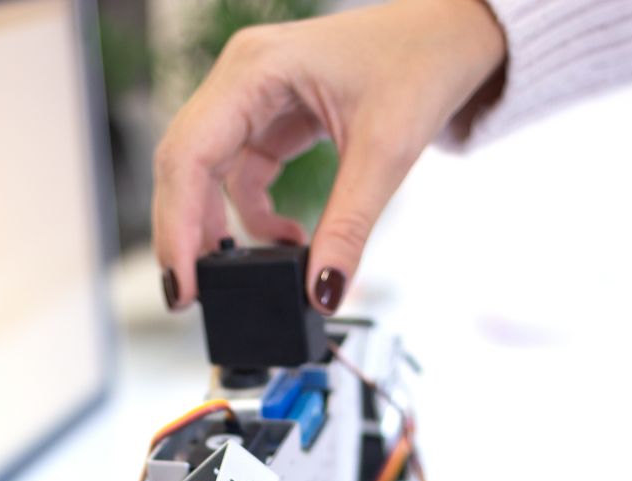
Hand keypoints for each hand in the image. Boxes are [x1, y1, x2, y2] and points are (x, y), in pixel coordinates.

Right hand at [152, 0, 506, 313]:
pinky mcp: (271, 118)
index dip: (176, 225)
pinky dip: (256, 214)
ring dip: (223, 227)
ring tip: (254, 270)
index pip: (188, 154)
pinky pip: (242, 175)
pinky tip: (290, 238)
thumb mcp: (385, 152)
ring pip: (208, 175)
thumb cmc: (423, 59)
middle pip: (186, 166)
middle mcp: (242, 78)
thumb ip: (348, 228)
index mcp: (255, 68)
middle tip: (199, 295)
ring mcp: (252, 97)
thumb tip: (320, 292)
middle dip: (189, 233)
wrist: (455, 34)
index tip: (184, 284)